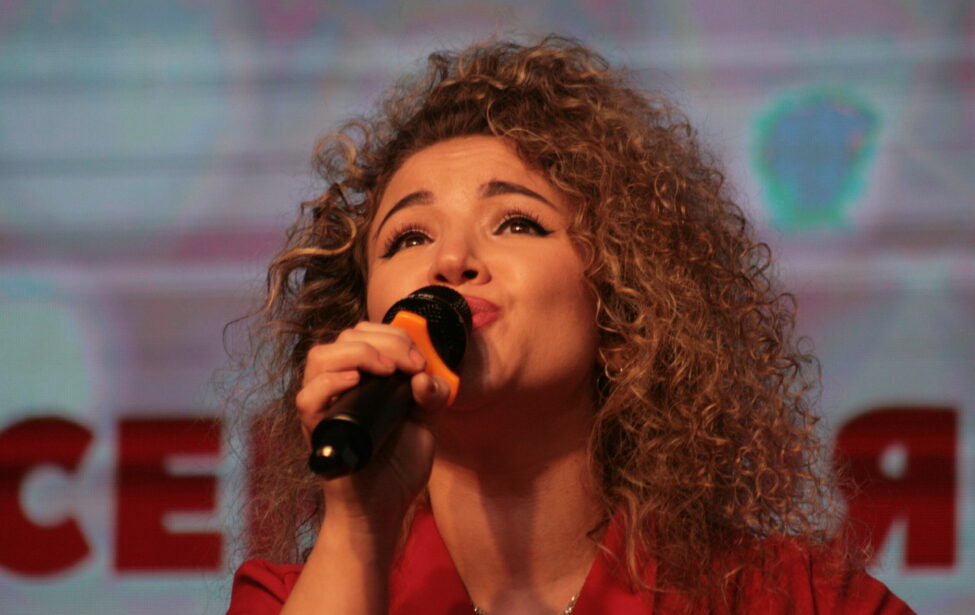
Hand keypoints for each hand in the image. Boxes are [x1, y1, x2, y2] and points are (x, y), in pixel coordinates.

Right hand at [296, 321, 449, 534]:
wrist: (385, 509)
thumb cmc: (399, 466)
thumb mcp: (426, 423)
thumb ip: (431, 396)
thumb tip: (425, 375)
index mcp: (363, 378)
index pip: (366, 334)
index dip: (394, 335)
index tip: (420, 359)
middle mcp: (338, 387)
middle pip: (345, 338)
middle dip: (384, 341)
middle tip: (411, 363)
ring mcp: (325, 407)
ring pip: (320, 357)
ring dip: (357, 353)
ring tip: (386, 369)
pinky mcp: (316, 431)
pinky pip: (307, 398)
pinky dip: (327, 384)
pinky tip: (353, 383)